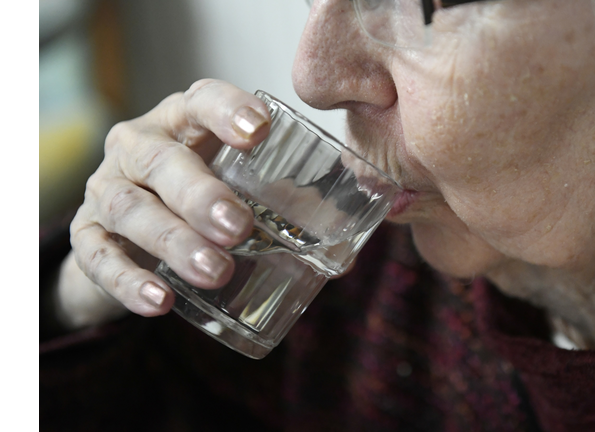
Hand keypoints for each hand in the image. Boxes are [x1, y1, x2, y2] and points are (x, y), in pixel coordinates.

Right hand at [66, 79, 270, 320]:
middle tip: (238, 227)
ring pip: (131, 210)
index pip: (201, 101)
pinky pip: (99, 257)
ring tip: (215, 270)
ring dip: (174, 242)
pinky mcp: (86, 235)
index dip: (227, 110)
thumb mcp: (233, 188)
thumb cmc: (196, 200)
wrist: (127, 236)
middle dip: (201, 195)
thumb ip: (282, 211)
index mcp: (182, 123)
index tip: (260, 132)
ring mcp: (106, 189)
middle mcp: (137, 147)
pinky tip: (159, 301)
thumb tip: (343, 262)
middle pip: (162, 163)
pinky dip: (129, 281)